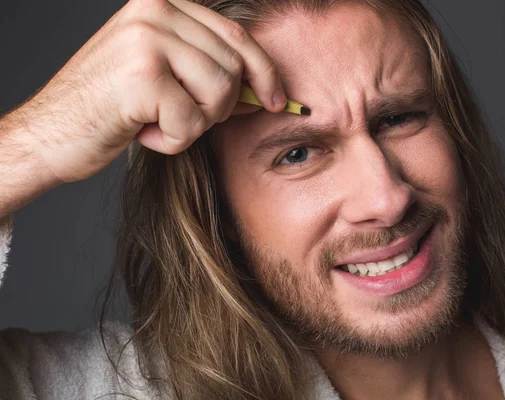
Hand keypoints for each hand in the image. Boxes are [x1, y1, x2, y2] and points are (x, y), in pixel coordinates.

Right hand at [13, 0, 285, 182]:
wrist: (50, 133)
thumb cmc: (109, 108)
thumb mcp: (161, 74)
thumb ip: (208, 70)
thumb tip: (263, 90)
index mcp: (161, 3)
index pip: (236, 36)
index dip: (265, 71)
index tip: (277, 100)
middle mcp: (154, 11)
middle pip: (232, 67)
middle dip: (216, 107)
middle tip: (179, 118)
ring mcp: (147, 39)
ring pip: (219, 92)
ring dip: (194, 124)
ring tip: (157, 121)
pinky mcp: (142, 76)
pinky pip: (193, 122)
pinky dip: (173, 141)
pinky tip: (143, 133)